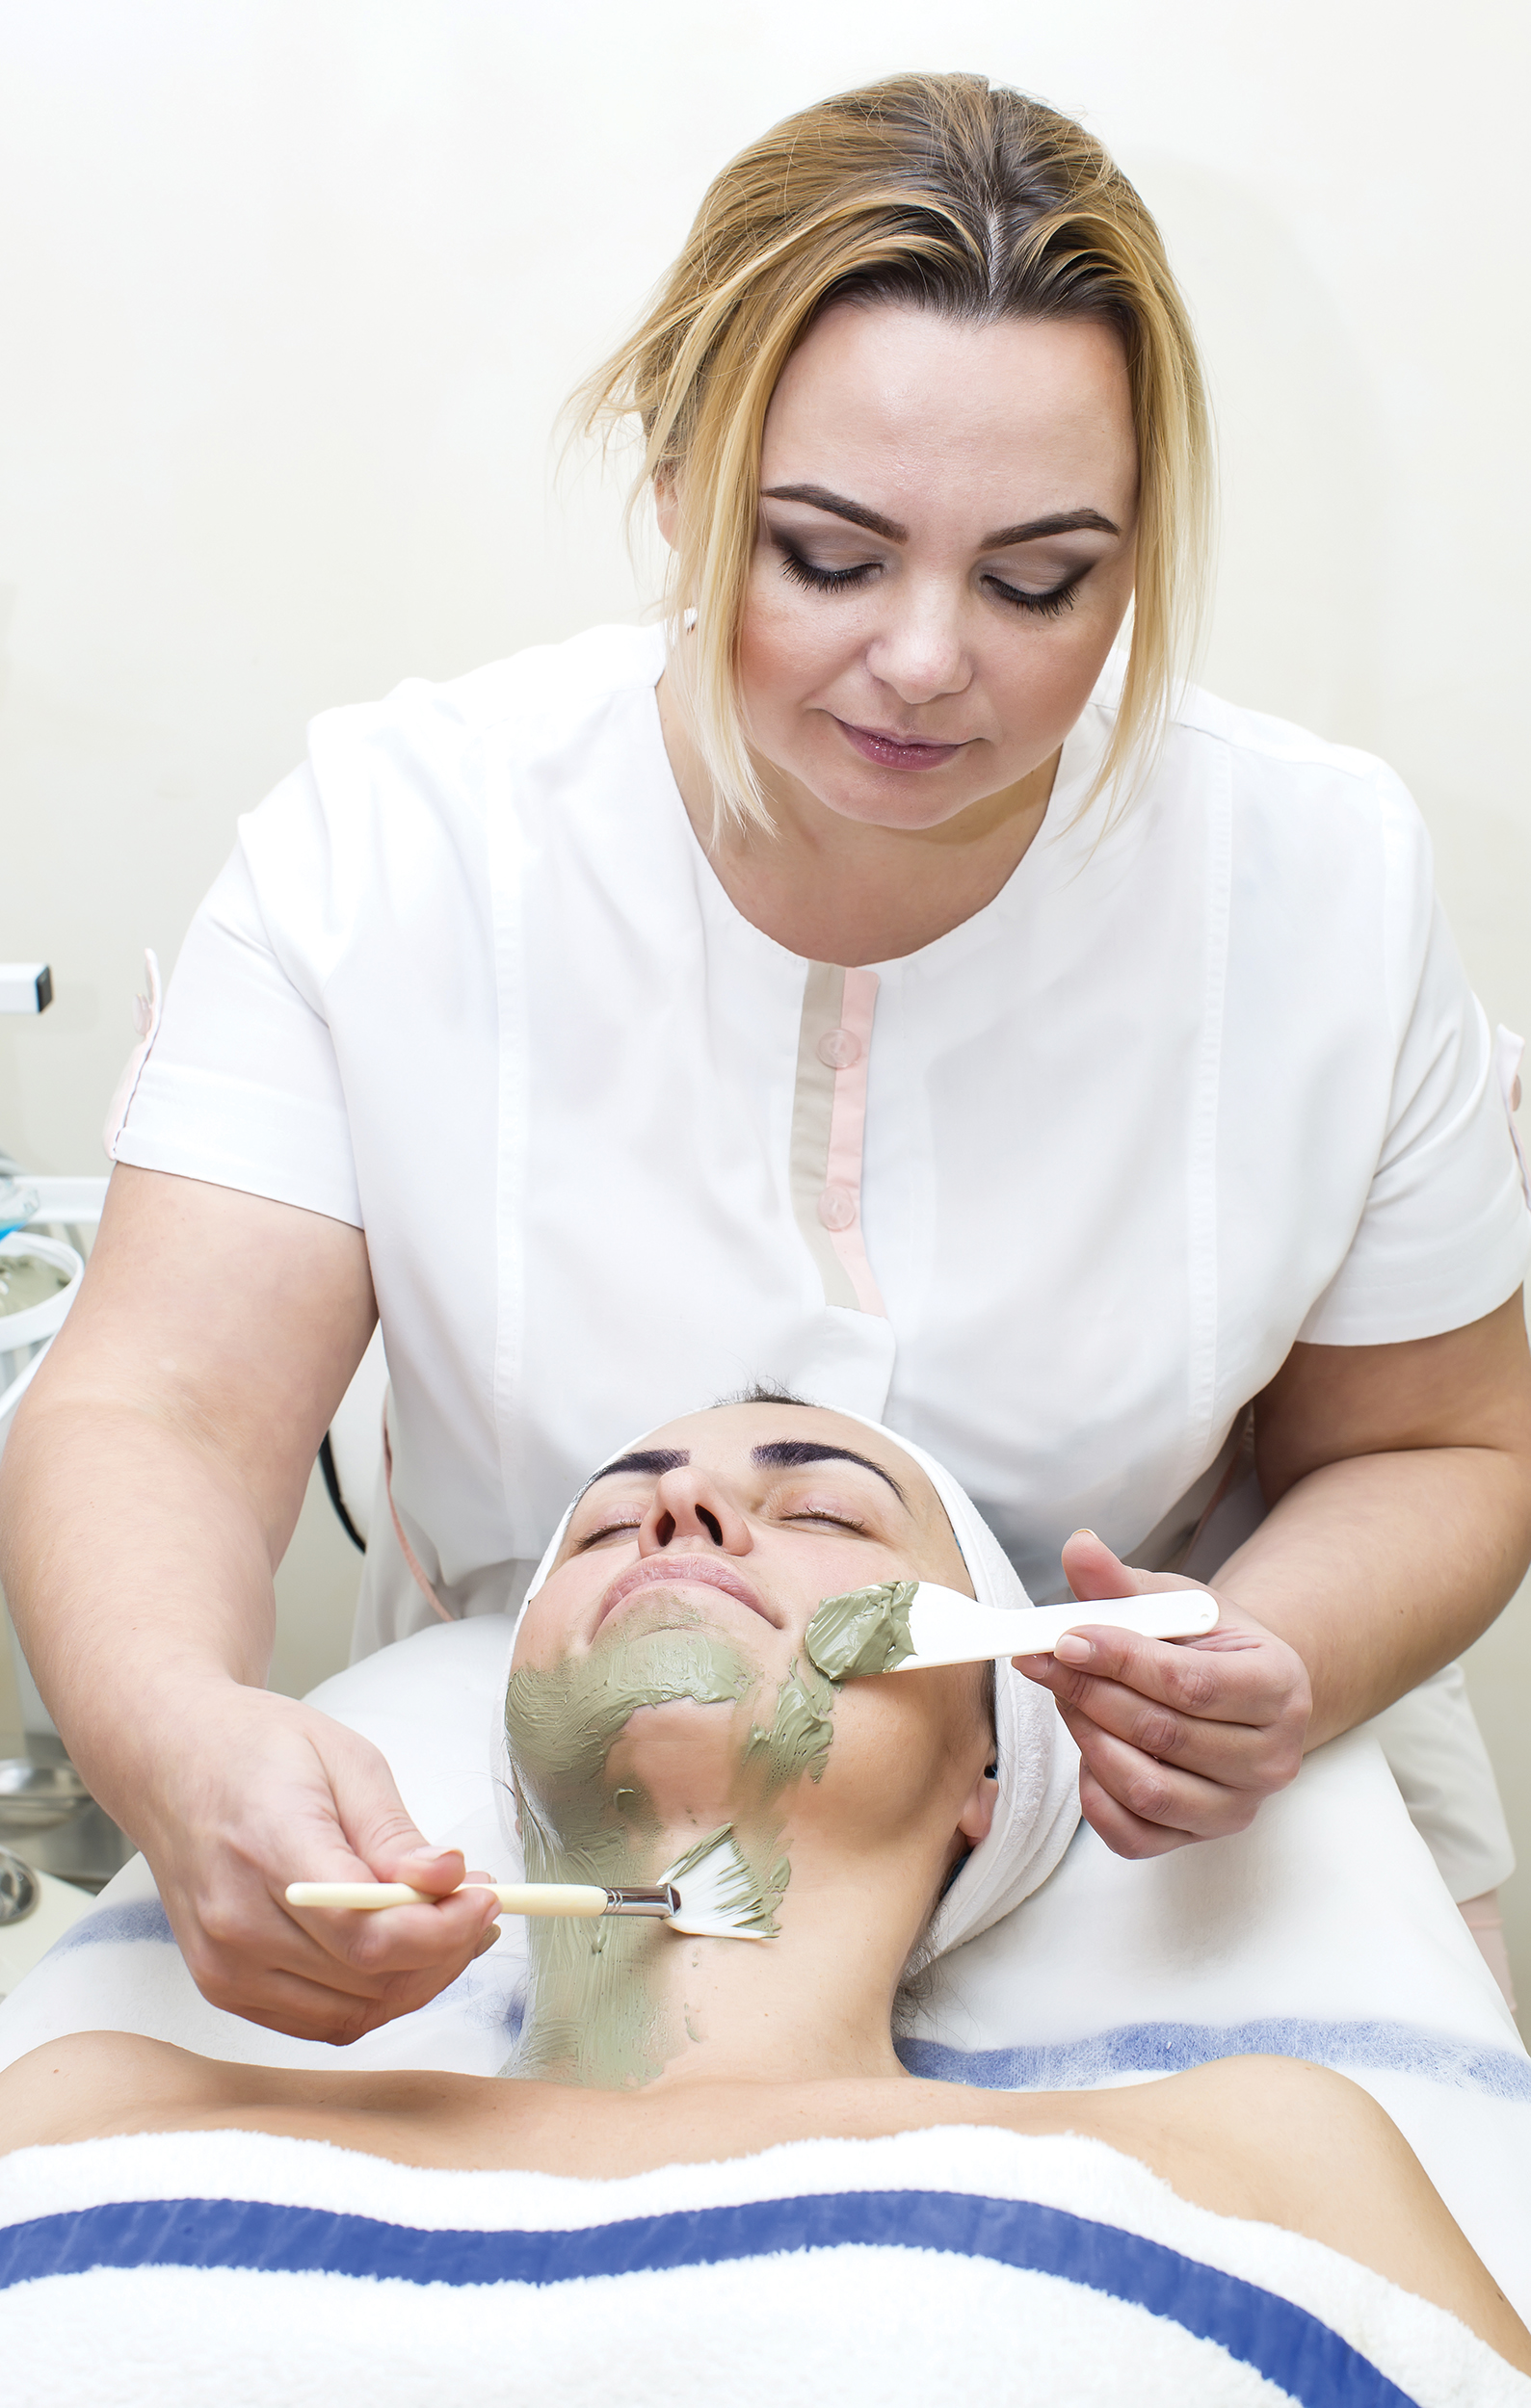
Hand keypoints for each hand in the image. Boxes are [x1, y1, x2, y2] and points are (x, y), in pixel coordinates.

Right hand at [134, 1680, 500, 2042]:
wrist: (171, 1764)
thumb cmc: (256, 1750)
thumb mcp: (344, 1759)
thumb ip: (394, 1831)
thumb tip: (446, 1879)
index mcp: (268, 1848)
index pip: (365, 1930)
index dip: (441, 1929)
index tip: (485, 1897)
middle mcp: (236, 1921)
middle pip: (367, 1977)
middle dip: (446, 1948)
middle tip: (481, 1902)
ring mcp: (225, 1965)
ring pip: (353, 2011)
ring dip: (419, 1979)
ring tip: (452, 1923)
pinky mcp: (224, 1987)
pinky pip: (321, 2022)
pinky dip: (376, 1997)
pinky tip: (405, 1952)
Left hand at [1015, 1531, 1311, 1857]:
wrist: (1237, 1690)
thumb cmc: (1207, 1643)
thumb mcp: (1174, 1600)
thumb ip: (1123, 1581)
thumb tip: (1079, 1548)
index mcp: (1280, 1686)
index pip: (1188, 1682)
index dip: (1119, 1660)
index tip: (1065, 1638)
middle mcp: (1272, 1757)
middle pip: (1161, 1734)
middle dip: (1089, 1693)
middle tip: (1045, 1661)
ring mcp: (1238, 1806)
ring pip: (1145, 1789)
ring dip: (1089, 1739)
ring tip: (1069, 1698)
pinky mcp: (1200, 1837)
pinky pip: (1132, 1835)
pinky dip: (1095, 1795)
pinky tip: (1089, 1750)